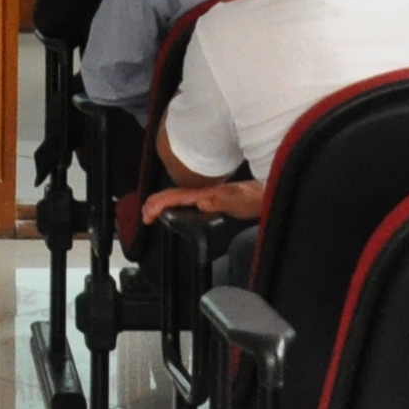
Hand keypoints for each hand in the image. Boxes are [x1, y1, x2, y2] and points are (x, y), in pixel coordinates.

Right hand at [145, 178, 265, 223]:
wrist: (264, 193)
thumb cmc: (254, 198)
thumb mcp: (240, 201)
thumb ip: (221, 200)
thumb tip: (200, 202)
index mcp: (204, 193)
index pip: (175, 197)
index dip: (159, 205)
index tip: (148, 215)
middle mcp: (201, 191)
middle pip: (171, 194)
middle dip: (154, 203)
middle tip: (144, 216)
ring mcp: (204, 193)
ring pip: (176, 196)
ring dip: (160, 203)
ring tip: (150, 212)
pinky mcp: (208, 197)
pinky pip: (184, 199)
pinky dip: (172, 204)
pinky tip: (171, 210)